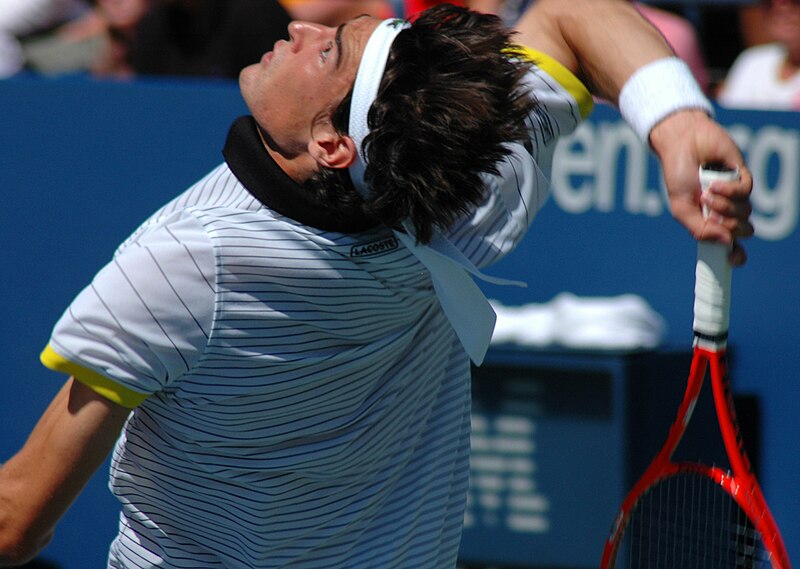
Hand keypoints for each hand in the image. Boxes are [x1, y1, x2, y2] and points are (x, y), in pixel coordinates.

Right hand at [649, 110, 753, 265]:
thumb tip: (727, 243)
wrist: (682, 144)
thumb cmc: (678, 175)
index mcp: (710, 222)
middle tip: (710, 213)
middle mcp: (726, 211)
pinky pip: (746, 193)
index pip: (730, 246)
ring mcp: (736, 195)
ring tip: (707, 192)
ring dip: (724, 205)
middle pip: (741, 231)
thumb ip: (699, 230)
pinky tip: (715, 183)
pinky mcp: (743, 177)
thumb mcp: (681, 208)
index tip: (734, 258)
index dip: (736, 255)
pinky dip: (730, 190)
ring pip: (745, 213)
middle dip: (726, 225)